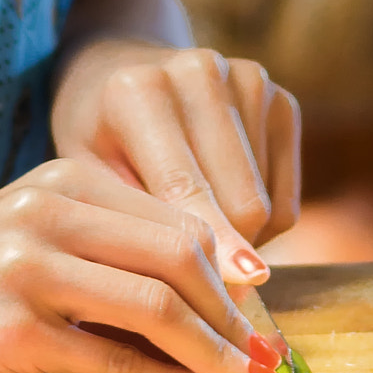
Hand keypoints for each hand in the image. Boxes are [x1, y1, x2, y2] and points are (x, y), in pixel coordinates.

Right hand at [0, 157, 283, 372]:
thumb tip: (215, 291)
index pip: (175, 219)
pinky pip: (110, 362)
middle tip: (273, 360)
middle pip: (178, 258)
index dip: (232, 270)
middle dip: (237, 315)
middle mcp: (46, 212)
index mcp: (61, 180)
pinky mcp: (9, 330)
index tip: (266, 312)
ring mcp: (26, 269)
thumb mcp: (33, 237)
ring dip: (215, 355)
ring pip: (154, 309)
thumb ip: (108, 247)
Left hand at [50, 40, 301, 276]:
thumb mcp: (87, 181)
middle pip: (242, 204)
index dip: (211, 248)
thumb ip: (136, 227)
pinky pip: (286, 197)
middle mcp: (201, 73)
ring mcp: (247, 80)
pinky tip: (219, 203)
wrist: (117, 75)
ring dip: (240, 240)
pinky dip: (260, 221)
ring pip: (267, 206)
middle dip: (223, 255)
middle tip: (192, 286)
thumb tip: (205, 289)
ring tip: (192, 230)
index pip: (185, 188)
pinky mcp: (280, 100)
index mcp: (140, 90)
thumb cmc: (96, 141)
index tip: (232, 299)